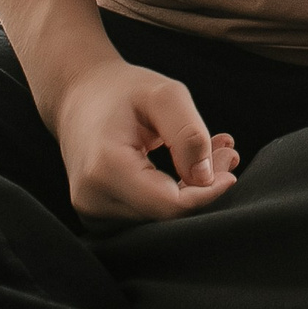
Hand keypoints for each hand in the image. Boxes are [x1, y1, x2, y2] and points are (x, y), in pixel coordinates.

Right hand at [49, 58, 240, 221]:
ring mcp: (93, 213)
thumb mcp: (164, 95)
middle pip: (167, 213)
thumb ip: (188, 133)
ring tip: (211, 152)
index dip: (207, 193)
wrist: (78, 96)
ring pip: (160, 217)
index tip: (230, 166)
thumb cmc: (122, 91)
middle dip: (204, 187)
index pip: (169, 205)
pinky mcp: (99, 217)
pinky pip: (148, 214)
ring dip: (192, 190)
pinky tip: (189, 166)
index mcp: (104, 168)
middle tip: (225, 150)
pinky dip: (175, 193)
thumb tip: (205, 179)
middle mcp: (93, 200)